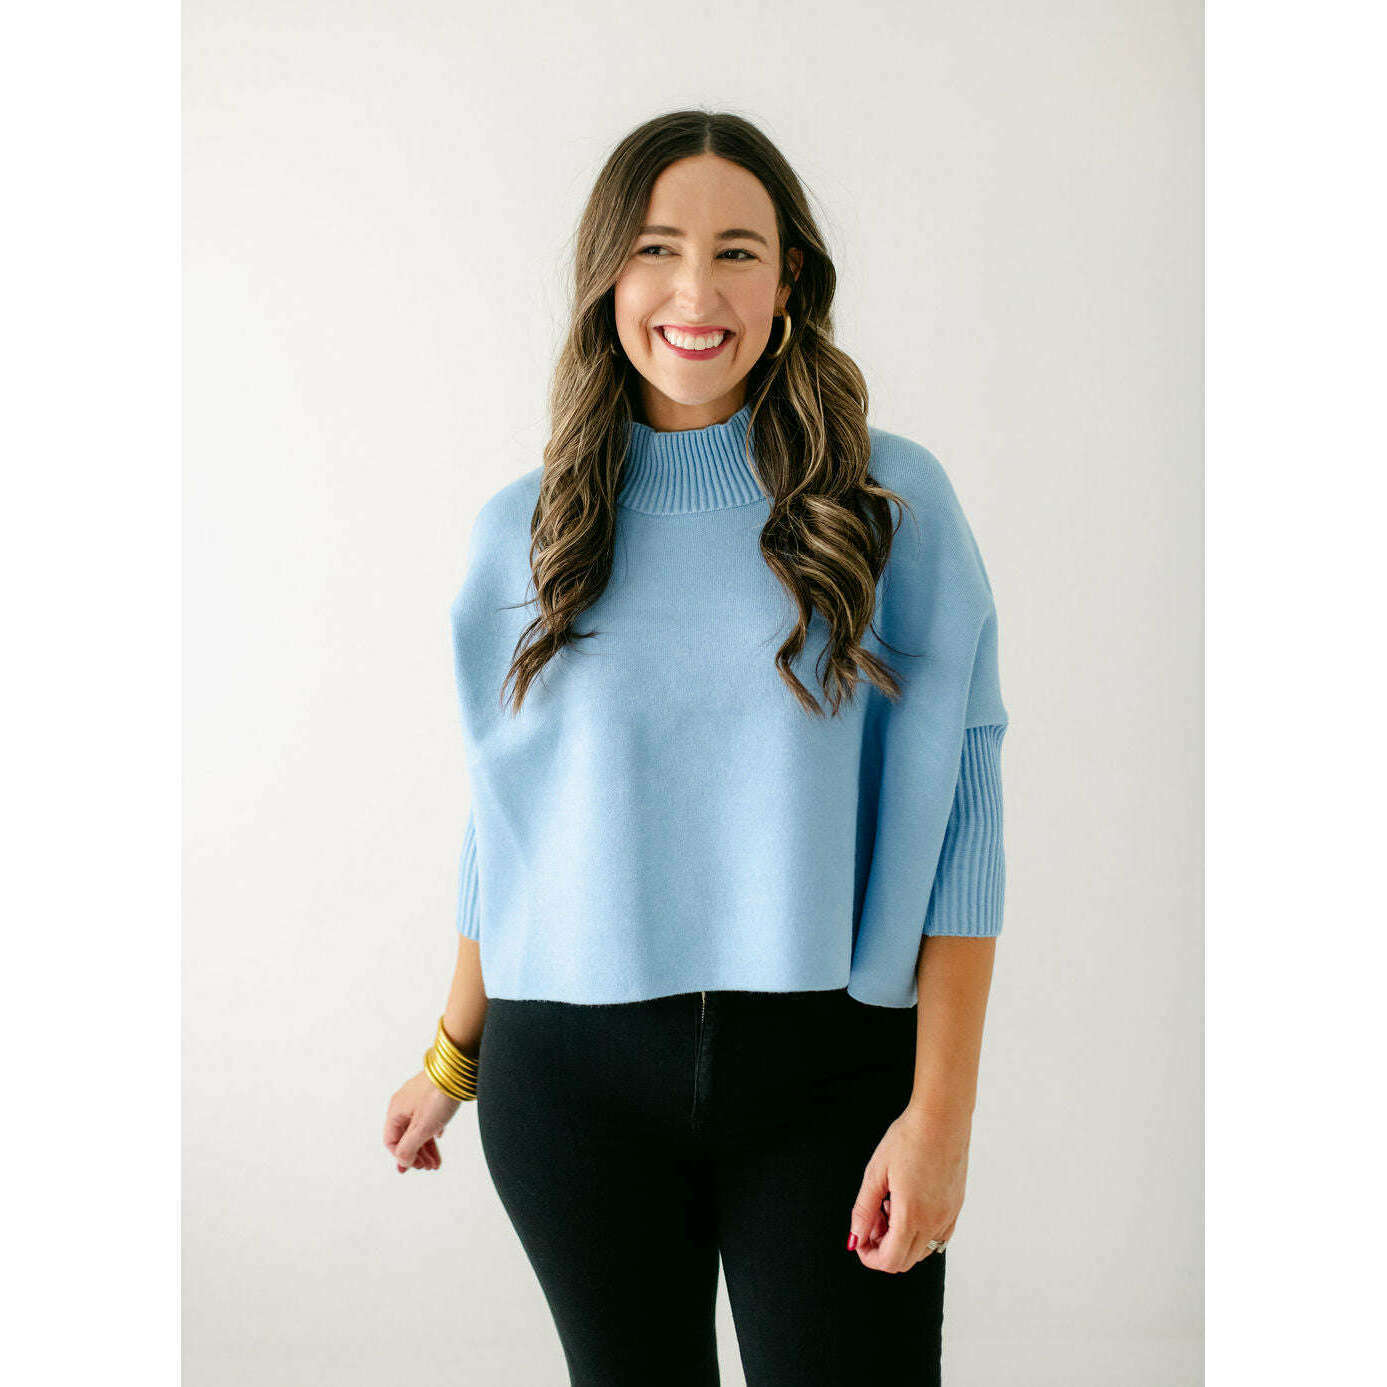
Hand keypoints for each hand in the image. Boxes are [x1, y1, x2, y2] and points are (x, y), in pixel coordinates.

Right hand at [383, 1069, 462, 1173]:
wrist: (457, 1069)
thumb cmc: (438, 1096)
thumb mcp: (422, 1128)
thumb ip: (409, 1147)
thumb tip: (402, 1162)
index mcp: (396, 1110)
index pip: (391, 1141)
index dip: (403, 1157)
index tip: (416, 1167)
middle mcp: (403, 1103)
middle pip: (405, 1136)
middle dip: (417, 1154)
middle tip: (429, 1167)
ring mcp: (418, 1097)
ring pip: (418, 1126)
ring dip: (426, 1146)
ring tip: (437, 1162)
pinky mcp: (432, 1092)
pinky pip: (428, 1116)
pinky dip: (433, 1130)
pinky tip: (439, 1136)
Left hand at [847, 1104, 970, 1272]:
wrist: (941, 1118)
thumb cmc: (908, 1138)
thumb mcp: (876, 1172)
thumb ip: (864, 1210)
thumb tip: (855, 1238)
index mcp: (911, 1215)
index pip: (889, 1261)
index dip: (869, 1257)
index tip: (860, 1239)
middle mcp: (934, 1222)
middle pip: (904, 1261)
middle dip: (882, 1248)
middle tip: (873, 1220)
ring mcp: (948, 1216)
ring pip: (921, 1252)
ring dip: (900, 1240)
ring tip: (889, 1207)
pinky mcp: (956, 1208)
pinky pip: (937, 1237)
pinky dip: (919, 1232)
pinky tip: (908, 1205)